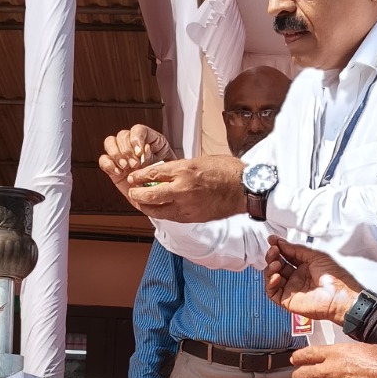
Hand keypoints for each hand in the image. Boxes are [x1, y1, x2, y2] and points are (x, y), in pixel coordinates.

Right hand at [99, 126, 175, 206]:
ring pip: (110, 142)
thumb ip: (159, 158)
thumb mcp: (169, 167)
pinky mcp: (112, 166)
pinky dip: (108, 164)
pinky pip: (103, 159)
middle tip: (135, 164)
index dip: (136, 138)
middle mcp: (133, 145)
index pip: (138, 130)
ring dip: (117, 155)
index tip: (140, 152)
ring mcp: (121, 155)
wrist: (160, 195)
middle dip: (127, 150)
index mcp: (149, 140)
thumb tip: (145, 150)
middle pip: (122, 135)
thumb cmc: (166, 180)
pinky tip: (118, 172)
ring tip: (126, 167)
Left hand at [125, 155, 245, 221]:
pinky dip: (162, 213)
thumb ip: (180, 168)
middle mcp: (183, 189)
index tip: (133, 177)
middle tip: (132, 192)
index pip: (153, 174)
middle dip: (137, 194)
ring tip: (141, 203)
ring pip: (157, 210)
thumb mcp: (199, 161)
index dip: (139, 176)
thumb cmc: (225, 170)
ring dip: (146, 207)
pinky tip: (158, 210)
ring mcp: (187, 205)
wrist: (244, 188)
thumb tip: (164, 173)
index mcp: (184, 170)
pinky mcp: (192, 217)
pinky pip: (171, 217)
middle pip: (149, 195)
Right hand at [265, 238, 361, 324]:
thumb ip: (296, 249)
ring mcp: (292, 289)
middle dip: (273, 256)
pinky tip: (276, 276)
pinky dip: (270, 283)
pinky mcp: (288, 300)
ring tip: (276, 263)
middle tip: (273, 250)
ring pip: (272, 278)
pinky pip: (273, 292)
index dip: (279, 248)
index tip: (272, 240)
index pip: (286, 255)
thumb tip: (280, 242)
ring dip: (270, 268)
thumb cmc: (335, 277)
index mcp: (305, 266)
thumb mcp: (315, 255)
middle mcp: (297, 277)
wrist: (340, 295)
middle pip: (277, 265)